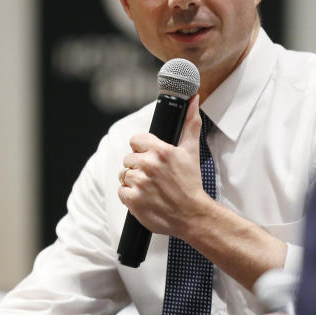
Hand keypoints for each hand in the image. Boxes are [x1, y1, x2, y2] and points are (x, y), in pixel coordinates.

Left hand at [118, 95, 212, 237]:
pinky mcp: (133, 200)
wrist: (192, 215)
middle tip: (154, 176)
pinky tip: (145, 197)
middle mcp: (148, 165)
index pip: (136, 140)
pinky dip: (130, 196)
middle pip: (129, 158)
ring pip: (124, 175)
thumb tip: (194, 99)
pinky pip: (121, 191)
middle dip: (139, 166)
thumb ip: (191, 123)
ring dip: (134, 181)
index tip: (151, 159)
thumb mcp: (192, 151)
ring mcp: (139, 183)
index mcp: (160, 151)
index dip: (142, 150)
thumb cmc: (191, 183)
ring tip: (150, 188)